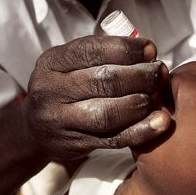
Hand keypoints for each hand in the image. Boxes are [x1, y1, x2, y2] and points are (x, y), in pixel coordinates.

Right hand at [24, 35, 171, 160]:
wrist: (35, 128)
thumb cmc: (63, 87)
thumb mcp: (69, 63)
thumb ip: (101, 55)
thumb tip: (147, 51)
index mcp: (52, 62)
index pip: (92, 50)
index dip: (127, 49)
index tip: (151, 50)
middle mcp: (51, 90)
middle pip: (104, 80)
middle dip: (140, 75)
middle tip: (159, 73)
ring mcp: (60, 120)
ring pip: (108, 113)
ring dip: (141, 103)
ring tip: (156, 95)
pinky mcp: (75, 144)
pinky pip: (113, 139)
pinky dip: (141, 131)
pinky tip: (160, 123)